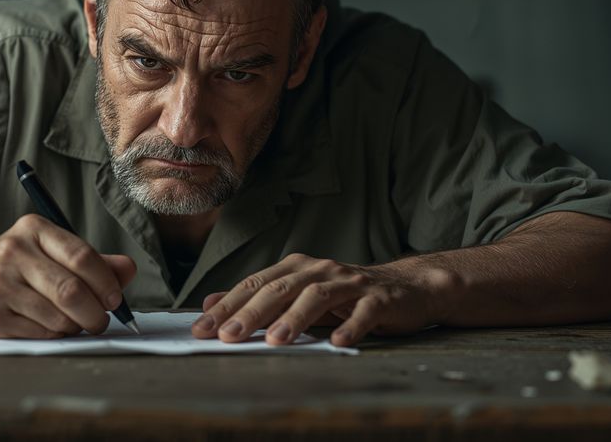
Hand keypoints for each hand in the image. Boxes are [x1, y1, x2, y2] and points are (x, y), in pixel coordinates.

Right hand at [0, 214, 135, 338]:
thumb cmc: (6, 271)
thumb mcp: (43, 253)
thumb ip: (88, 260)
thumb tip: (127, 270)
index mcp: (32, 229)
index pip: (83, 256)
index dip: (107, 283)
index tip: (115, 299)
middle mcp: (13, 252)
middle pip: (73, 291)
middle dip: (96, 313)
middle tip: (100, 321)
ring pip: (59, 316)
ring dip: (74, 327)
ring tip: (71, 324)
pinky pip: (40, 334)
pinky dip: (53, 336)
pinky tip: (48, 328)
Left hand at [190, 253, 452, 346]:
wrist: (407, 288)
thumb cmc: (346, 296)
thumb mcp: (298, 295)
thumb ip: (258, 299)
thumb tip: (211, 303)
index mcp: (297, 268)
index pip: (255, 284)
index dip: (228, 305)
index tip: (203, 328)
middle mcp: (321, 270)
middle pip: (280, 288)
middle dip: (251, 312)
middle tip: (229, 335)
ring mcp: (351, 282)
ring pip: (318, 296)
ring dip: (295, 318)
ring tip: (276, 340)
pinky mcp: (380, 298)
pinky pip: (364, 312)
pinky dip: (351, 326)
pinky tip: (337, 342)